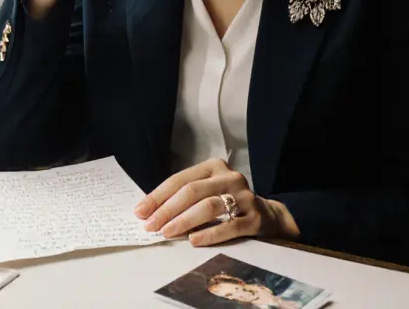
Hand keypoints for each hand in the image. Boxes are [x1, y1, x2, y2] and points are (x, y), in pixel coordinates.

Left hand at [134, 158, 299, 246]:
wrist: (268, 216)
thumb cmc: (228, 204)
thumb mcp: (207, 192)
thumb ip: (184, 198)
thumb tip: (149, 213)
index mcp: (214, 167)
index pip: (179, 180)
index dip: (158, 196)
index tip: (141, 212)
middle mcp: (230, 177)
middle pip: (192, 192)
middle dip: (167, 210)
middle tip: (151, 226)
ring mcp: (245, 196)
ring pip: (209, 206)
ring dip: (184, 221)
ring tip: (167, 232)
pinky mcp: (255, 217)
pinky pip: (229, 226)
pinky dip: (209, 234)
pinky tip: (193, 241)